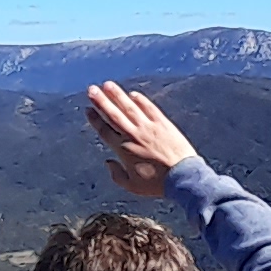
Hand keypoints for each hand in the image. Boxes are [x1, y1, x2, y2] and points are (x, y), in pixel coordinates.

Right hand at [86, 82, 197, 197]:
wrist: (182, 176)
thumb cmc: (157, 184)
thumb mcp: (132, 186)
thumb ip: (116, 175)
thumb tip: (108, 162)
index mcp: (123, 149)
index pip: (105, 130)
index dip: (95, 119)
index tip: (88, 109)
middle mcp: (133, 135)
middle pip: (114, 114)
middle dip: (101, 101)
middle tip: (91, 89)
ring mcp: (148, 127)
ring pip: (129, 107)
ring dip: (118, 95)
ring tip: (108, 84)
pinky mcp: (163, 124)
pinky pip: (149, 108)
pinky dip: (141, 100)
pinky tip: (133, 94)